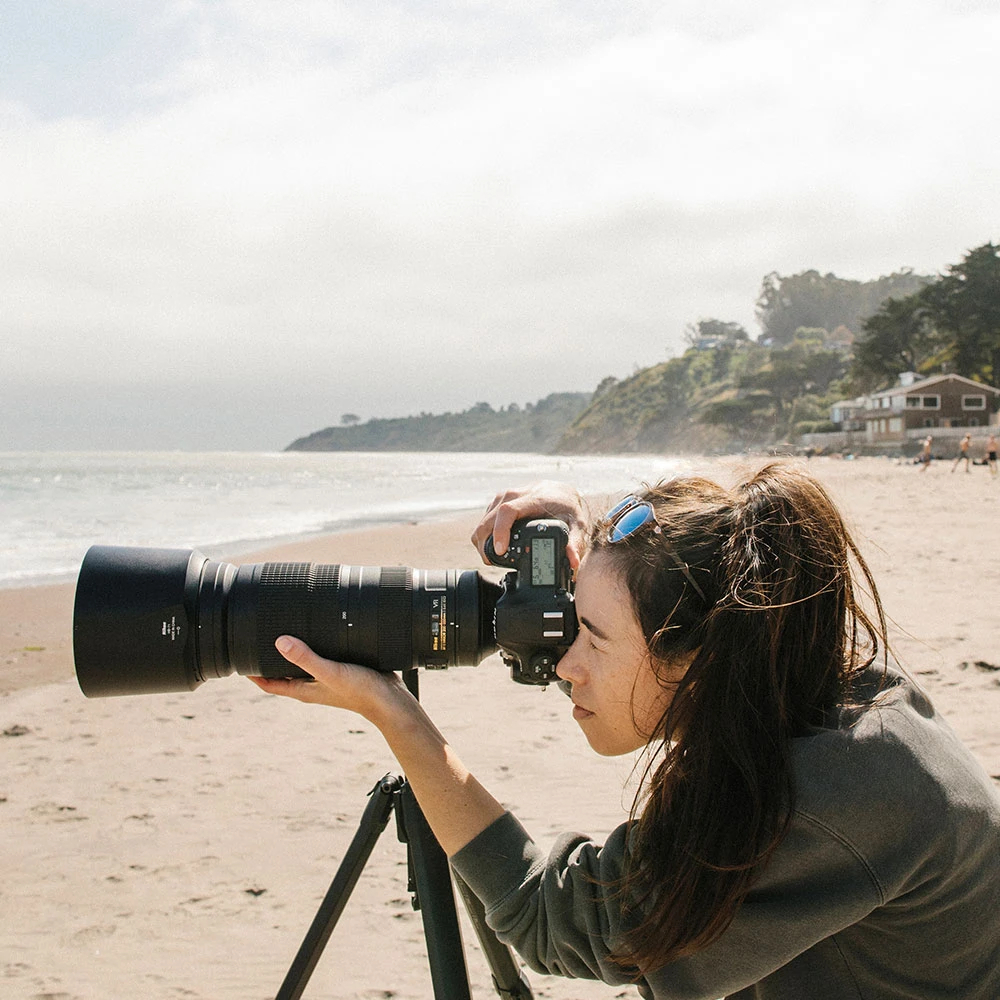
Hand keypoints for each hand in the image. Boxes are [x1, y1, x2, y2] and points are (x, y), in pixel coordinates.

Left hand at [251, 636, 505, 855]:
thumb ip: (306, 658)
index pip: (269, 683)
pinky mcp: (342, 672)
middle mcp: (312, 686)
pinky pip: (321, 660)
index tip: (240, 655)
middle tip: (258, 636)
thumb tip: (279, 642)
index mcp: (303, 690)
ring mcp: (327, 681)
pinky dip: (314, 650)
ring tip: (284, 630)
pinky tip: (319, 634)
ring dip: (292, 653)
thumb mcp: (330, 672)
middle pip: (283, 674)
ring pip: (302, 666)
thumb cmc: (361, 692)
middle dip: (270, 658)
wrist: (392, 703)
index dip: (253, 672)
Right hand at [470, 481, 587, 569]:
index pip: (508, 512)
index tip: (500, 550)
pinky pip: (485, 519)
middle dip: (485, 543)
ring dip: (483, 540)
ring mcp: (504, 497)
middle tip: (492, 562)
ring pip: (484, 520)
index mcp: (533, 499)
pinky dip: (485, 534)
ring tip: (492, 557)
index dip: (500, 532)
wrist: (561, 492)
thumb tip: (573, 563)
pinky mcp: (499, 501)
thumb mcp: (576, 525)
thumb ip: (575, 543)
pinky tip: (493, 545)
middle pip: (489, 519)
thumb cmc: (567, 508)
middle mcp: (515, 495)